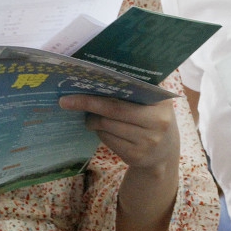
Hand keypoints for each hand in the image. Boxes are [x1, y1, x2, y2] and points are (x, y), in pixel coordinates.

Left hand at [57, 93, 179, 171]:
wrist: (165, 153)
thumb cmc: (153, 119)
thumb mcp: (154, 102)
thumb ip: (136, 88)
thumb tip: (99, 74)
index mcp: (161, 103)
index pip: (125, 95)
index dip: (99, 92)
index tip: (78, 85)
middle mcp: (158, 122)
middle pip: (112, 111)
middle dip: (87, 104)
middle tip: (66, 101)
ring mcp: (147, 142)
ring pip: (107, 126)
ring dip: (93, 120)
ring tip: (89, 117)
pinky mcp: (136, 156)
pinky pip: (108, 140)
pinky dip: (101, 133)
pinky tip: (102, 130)